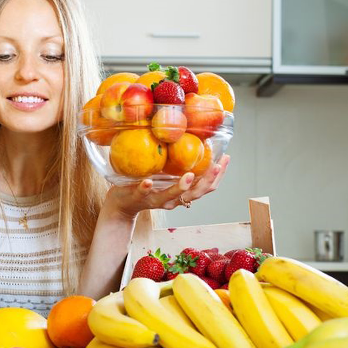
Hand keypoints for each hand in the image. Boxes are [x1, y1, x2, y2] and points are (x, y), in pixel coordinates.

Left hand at [105, 155, 229, 218]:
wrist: (122, 204)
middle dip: (208, 180)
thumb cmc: (147, 187)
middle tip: (217, 165)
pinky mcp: (138, 197)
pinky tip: (149, 181)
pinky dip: (147, 188)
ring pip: (172, 196)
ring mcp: (155, 199)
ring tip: (189, 175)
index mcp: (181, 195)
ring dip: (181, 186)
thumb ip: (178, 167)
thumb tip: (192, 143)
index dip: (218, 175)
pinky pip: (143, 193)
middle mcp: (172, 200)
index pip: (206, 187)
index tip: (226, 158)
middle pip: (195, 194)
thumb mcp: (166, 177)